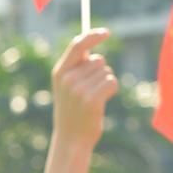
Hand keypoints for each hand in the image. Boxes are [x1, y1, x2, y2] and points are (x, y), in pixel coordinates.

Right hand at [51, 29, 118, 151]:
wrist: (71, 139)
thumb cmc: (73, 111)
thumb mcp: (67, 87)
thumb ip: (76, 68)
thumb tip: (92, 47)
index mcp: (59, 72)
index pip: (77, 45)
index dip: (92, 36)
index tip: (107, 32)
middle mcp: (68, 79)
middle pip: (97, 60)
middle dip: (100, 71)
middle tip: (91, 90)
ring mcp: (79, 89)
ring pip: (106, 71)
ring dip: (106, 82)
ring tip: (95, 98)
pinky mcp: (92, 99)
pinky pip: (112, 82)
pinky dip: (112, 90)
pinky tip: (103, 101)